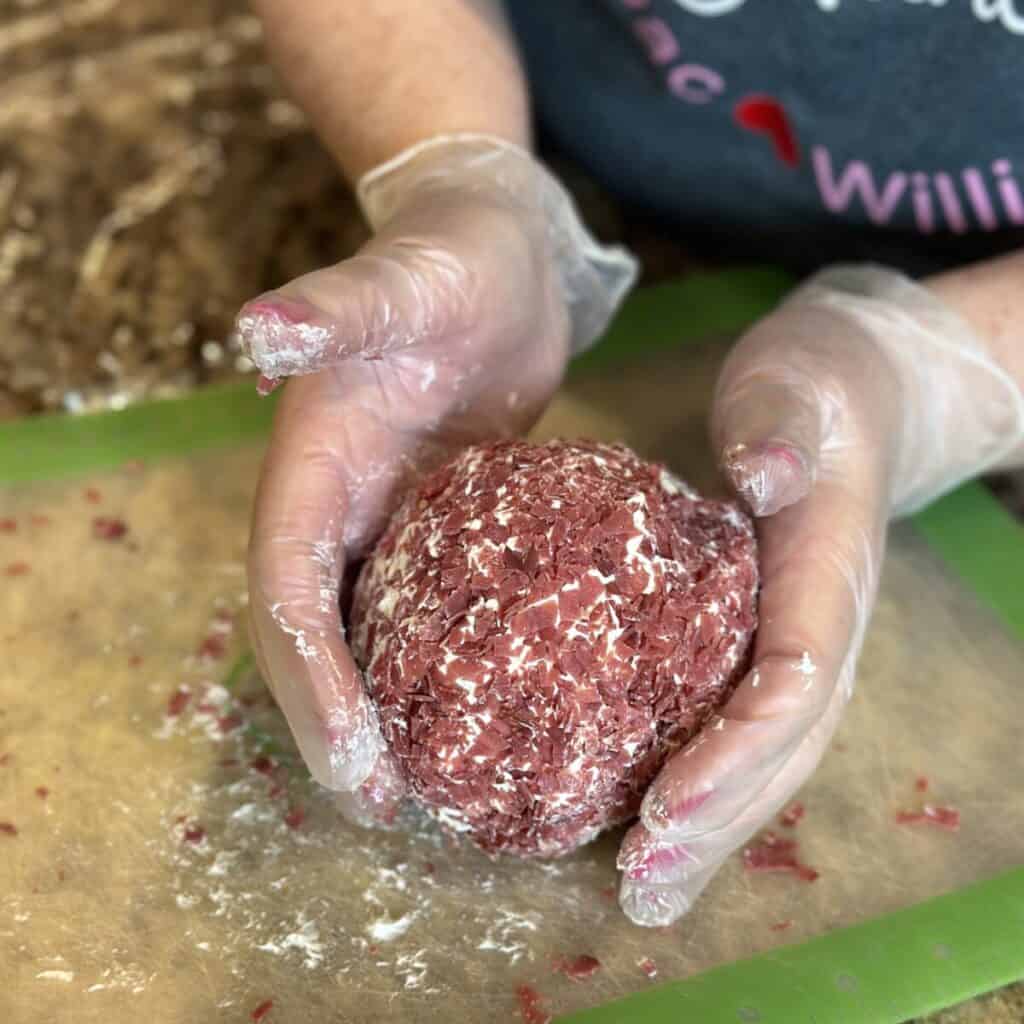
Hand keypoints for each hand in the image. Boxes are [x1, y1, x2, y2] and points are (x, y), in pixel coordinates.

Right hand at [235, 136, 635, 823]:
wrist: (496, 251)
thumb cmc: (448, 261)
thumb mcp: (396, 283)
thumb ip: (332, 310)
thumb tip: (253, 331)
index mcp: (310, 470)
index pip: (288, 598)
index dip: (311, 686)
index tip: (356, 766)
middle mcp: (339, 509)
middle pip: (318, 640)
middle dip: (339, 727)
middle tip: (388, 808)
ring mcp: (393, 522)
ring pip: (370, 637)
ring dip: (386, 714)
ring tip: (430, 788)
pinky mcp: (448, 526)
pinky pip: (434, 612)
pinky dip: (446, 668)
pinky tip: (489, 709)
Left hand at [618, 265, 1023, 925]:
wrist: (846, 396)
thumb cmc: (810, 388)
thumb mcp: (792, 383)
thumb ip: (779, 425)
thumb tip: (766, 475)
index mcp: (827, 574)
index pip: (794, 682)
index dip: (736, 751)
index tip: (667, 803)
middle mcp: (821, 628)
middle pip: (782, 749)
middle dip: (716, 821)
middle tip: (641, 881)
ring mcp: (795, 643)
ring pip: (767, 757)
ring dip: (710, 830)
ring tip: (644, 889)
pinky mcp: (761, 644)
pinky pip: (739, 730)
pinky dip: (703, 788)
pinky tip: (654, 830)